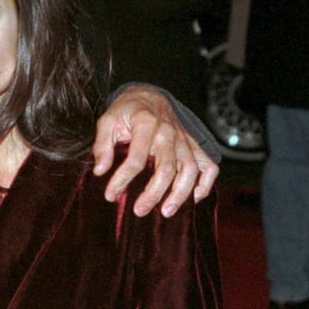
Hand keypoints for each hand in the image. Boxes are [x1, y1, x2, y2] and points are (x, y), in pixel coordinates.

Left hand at [93, 85, 218, 217]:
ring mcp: (184, 140)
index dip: (122, 179)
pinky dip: (205, 184)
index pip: (136, 159)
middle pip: (167, 169)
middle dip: (153, 193)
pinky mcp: (193, 146)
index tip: (110, 195)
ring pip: (190, 170)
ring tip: (166, 212)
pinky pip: (208, 166)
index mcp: (146, 124)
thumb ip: (102, 145)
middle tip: (139, 211)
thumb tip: (100, 171)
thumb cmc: (126, 111)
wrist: (148, 96)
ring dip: (180, 194)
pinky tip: (194, 199)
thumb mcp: (107, 121)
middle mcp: (169, 133)